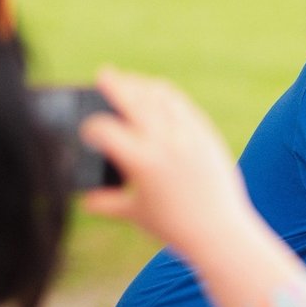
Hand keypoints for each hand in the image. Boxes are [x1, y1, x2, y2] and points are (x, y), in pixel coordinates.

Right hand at [79, 67, 257, 261]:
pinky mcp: (207, 135)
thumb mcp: (136, 214)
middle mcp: (166, 142)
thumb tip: (84, 200)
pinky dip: (167, 96)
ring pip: (161, 96)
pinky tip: (158, 93)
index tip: (87, 130)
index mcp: (143, 162)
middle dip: (116, 84)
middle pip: (134, 100)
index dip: (91, 128)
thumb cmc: (176, 228)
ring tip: (131, 82)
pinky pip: (184, 105)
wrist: (221, 232)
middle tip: (104, 74)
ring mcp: (189, 135)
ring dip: (143, 85)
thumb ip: (107, 203)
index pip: (106, 130)